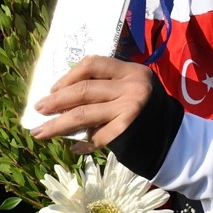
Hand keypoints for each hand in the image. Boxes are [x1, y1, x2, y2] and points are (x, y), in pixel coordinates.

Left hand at [30, 55, 154, 153]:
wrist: (173, 138)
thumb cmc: (146, 111)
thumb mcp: (131, 88)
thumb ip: (105, 86)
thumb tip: (62, 95)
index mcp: (130, 70)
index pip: (92, 64)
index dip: (68, 76)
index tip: (52, 89)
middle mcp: (131, 86)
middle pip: (83, 90)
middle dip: (56, 101)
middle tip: (38, 109)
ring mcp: (129, 108)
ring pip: (83, 114)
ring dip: (57, 125)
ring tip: (40, 132)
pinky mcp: (127, 131)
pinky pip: (95, 137)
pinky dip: (82, 144)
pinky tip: (73, 148)